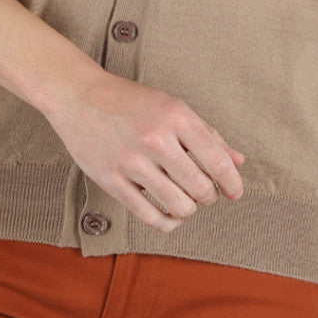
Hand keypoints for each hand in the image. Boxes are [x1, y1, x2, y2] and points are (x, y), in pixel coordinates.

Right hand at [43, 68, 244, 232]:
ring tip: (186, 201)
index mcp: (176, 116)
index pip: (217, 160)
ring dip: (189, 209)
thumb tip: (238, 162)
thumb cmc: (129, 101)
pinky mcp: (112, 180)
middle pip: (201, 187)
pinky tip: (169, 213)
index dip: (232, 182)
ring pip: (179, 206)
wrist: (79, 96)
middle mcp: (156, 139)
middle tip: (205, 192)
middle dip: (209, 196)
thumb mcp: (172, 107)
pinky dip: (167, 222)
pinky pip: (150, 216)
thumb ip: (207, 135)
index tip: (235, 193)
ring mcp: (132, 162)